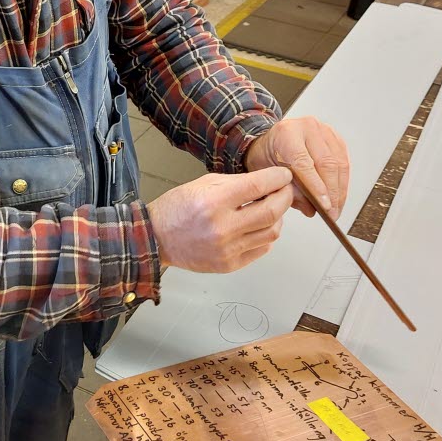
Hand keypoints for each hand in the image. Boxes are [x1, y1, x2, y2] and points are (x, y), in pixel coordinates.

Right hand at [147, 167, 292, 272]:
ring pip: (272, 233)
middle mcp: (222, 227)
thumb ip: (236, 183)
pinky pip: (261, 249)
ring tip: (271, 209)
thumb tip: (266, 182)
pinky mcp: (229, 265)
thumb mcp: (203, 184)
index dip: (278, 179)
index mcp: (214, 202)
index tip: (284, 176)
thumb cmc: (177, 209)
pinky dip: (266, 236)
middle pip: (272, 211)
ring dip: (278, 218)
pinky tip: (258, 227)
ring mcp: (227, 249)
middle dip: (285, 197)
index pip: (259, 186)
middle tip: (285, 190)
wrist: (156, 239)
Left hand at [243, 117, 349, 219]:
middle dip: (331, 192)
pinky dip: (343, 182)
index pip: (304, 163)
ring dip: (340, 190)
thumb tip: (311, 209)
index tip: (324, 206)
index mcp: (286, 133)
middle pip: (326, 162)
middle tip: (331, 213)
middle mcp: (307, 127)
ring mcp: (323, 130)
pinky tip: (339, 196)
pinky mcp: (334, 137)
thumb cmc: (266, 156)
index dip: (316, 187)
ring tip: (336, 209)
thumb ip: (288, 191)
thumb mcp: (268, 174)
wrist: (269, 141)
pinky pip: (344, 162)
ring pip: (339, 163)